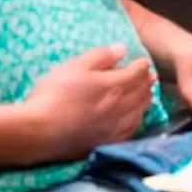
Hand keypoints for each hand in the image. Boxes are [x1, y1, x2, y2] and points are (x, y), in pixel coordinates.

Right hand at [23, 45, 154, 161]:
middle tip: (150, 77)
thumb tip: (122, 49)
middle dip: (147, 83)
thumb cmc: (55, 93)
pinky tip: (134, 120)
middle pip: (141, 93)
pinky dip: (137, 122)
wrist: (40, 131)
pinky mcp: (106, 143)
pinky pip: (130, 132)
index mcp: (113, 85)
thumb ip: (100, 56)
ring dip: (145, 102)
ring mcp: (114, 127)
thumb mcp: (74, 66)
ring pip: (139, 113)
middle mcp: (120, 107)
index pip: (136, 73)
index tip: (144, 61)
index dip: (141, 66)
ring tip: (147, 96)